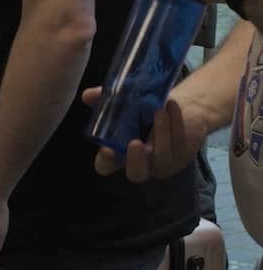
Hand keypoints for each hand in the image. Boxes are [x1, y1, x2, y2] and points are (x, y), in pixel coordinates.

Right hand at [81, 85, 207, 181]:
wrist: (176, 106)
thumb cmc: (143, 108)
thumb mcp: (123, 101)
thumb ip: (104, 99)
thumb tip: (88, 95)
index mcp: (120, 154)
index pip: (106, 166)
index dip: (105, 161)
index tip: (107, 149)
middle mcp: (141, 163)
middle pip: (136, 174)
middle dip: (135, 161)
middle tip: (135, 142)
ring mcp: (163, 162)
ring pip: (162, 157)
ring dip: (160, 133)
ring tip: (158, 110)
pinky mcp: (182, 155)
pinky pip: (179, 143)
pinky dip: (175, 123)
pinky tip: (172, 106)